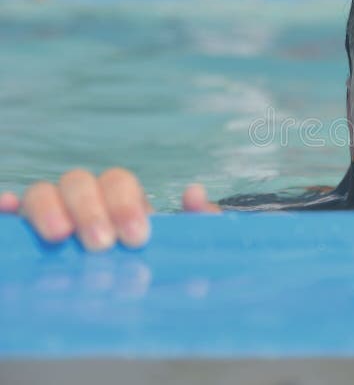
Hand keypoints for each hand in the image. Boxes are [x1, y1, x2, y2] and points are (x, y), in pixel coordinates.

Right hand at [0, 168, 219, 251]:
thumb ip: (200, 224)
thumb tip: (194, 193)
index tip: (137, 238)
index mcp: (122, 203)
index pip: (119, 183)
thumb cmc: (157, 272)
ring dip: (50, 208)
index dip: (125, 203)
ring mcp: (55, 215)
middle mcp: (86, 203)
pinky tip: (6, 209)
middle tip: (101, 245)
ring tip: (60, 238)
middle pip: (81, 182)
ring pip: (44, 191)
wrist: (135, 307)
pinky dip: (8, 206)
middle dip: (91, 209)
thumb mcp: (183, 251)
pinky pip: (13, 211)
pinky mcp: (28, 235)